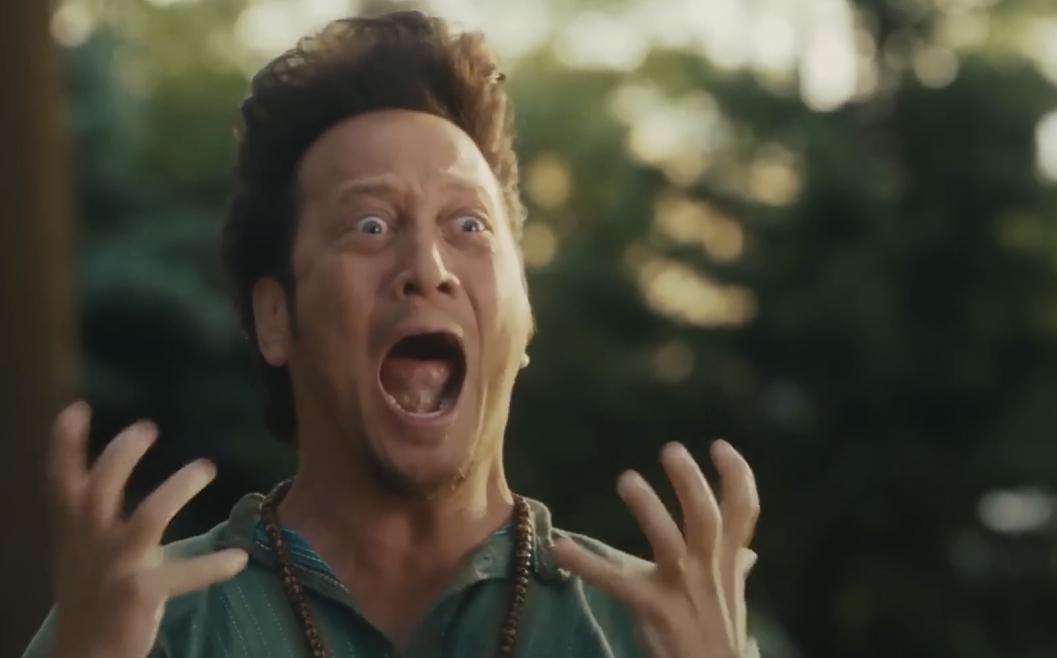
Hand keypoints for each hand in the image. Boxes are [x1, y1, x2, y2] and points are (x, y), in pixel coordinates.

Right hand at [47, 402, 247, 657]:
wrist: (87, 651)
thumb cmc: (94, 589)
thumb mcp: (84, 546)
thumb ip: (96, 510)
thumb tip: (119, 460)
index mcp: (74, 528)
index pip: (59, 480)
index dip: (64, 443)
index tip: (77, 407)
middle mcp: (90, 542)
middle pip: (100, 487)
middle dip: (121, 454)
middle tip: (149, 427)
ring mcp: (115, 568)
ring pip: (147, 518)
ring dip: (177, 489)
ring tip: (206, 467)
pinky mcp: (139, 593)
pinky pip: (184, 574)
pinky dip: (214, 564)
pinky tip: (239, 557)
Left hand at [552, 440, 758, 657]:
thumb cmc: (715, 635)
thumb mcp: (730, 599)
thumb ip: (736, 569)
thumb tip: (751, 553)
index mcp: (727, 564)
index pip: (744, 513)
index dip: (738, 477)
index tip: (721, 445)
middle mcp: (710, 572)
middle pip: (707, 518)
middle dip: (692, 482)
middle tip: (671, 449)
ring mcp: (684, 591)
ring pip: (670, 542)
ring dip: (650, 509)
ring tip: (628, 478)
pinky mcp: (656, 611)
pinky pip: (617, 582)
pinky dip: (586, 564)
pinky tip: (559, 548)